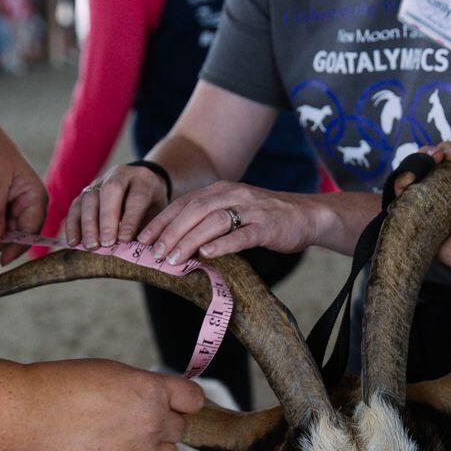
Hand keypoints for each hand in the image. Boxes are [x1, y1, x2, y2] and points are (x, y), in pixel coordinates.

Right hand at [24, 360, 204, 450]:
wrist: (35, 413)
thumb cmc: (67, 385)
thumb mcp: (114, 372)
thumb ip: (143, 387)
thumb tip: (157, 399)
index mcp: (153, 389)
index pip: (193, 398)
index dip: (185, 399)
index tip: (178, 401)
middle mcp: (152, 421)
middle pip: (179, 427)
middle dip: (166, 421)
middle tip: (140, 416)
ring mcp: (140, 450)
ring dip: (160, 446)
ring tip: (137, 437)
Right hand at [62, 163, 169, 249]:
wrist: (142, 185)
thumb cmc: (151, 206)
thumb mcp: (157, 214)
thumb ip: (148, 228)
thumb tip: (137, 251)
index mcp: (143, 180)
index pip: (136, 197)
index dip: (130, 219)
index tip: (125, 239)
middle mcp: (120, 175)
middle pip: (110, 191)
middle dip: (106, 219)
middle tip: (106, 243)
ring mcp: (100, 181)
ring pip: (89, 198)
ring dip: (88, 224)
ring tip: (91, 246)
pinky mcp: (85, 191)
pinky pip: (75, 206)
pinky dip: (73, 225)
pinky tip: (74, 242)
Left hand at [137, 181, 318, 264]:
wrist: (308, 216)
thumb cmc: (267, 218)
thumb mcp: (235, 212)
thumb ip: (210, 222)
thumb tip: (178, 243)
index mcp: (221, 190)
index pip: (183, 204)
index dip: (161, 221)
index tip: (142, 239)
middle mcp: (233, 195)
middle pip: (193, 211)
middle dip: (170, 233)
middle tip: (153, 253)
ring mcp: (251, 210)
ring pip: (212, 222)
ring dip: (189, 241)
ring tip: (173, 259)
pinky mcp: (267, 226)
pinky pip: (241, 235)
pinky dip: (222, 244)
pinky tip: (207, 255)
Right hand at [411, 143, 450, 276]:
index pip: (445, 158)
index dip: (444, 150)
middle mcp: (445, 194)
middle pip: (425, 167)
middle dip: (426, 154)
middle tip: (436, 158)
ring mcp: (432, 210)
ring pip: (411, 183)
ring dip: (411, 168)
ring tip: (419, 168)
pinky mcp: (422, 226)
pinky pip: (403, 207)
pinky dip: (399, 191)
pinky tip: (408, 183)